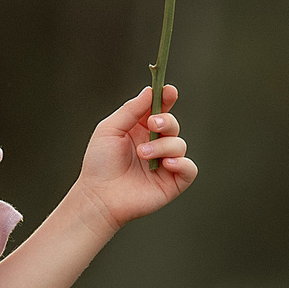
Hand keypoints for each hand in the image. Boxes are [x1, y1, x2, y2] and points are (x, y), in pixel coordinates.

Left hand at [71, 84, 195, 232]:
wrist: (98, 196)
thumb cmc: (99, 163)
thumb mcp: (110, 129)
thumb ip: (131, 110)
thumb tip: (150, 91)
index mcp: (140, 129)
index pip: (160, 109)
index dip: (167, 98)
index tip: (169, 91)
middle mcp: (155, 144)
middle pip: (172, 124)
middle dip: (166, 121)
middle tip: (152, 124)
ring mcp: (165, 164)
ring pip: (179, 145)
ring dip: (162, 146)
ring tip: (142, 155)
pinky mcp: (172, 182)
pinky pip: (190, 168)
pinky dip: (182, 164)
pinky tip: (166, 165)